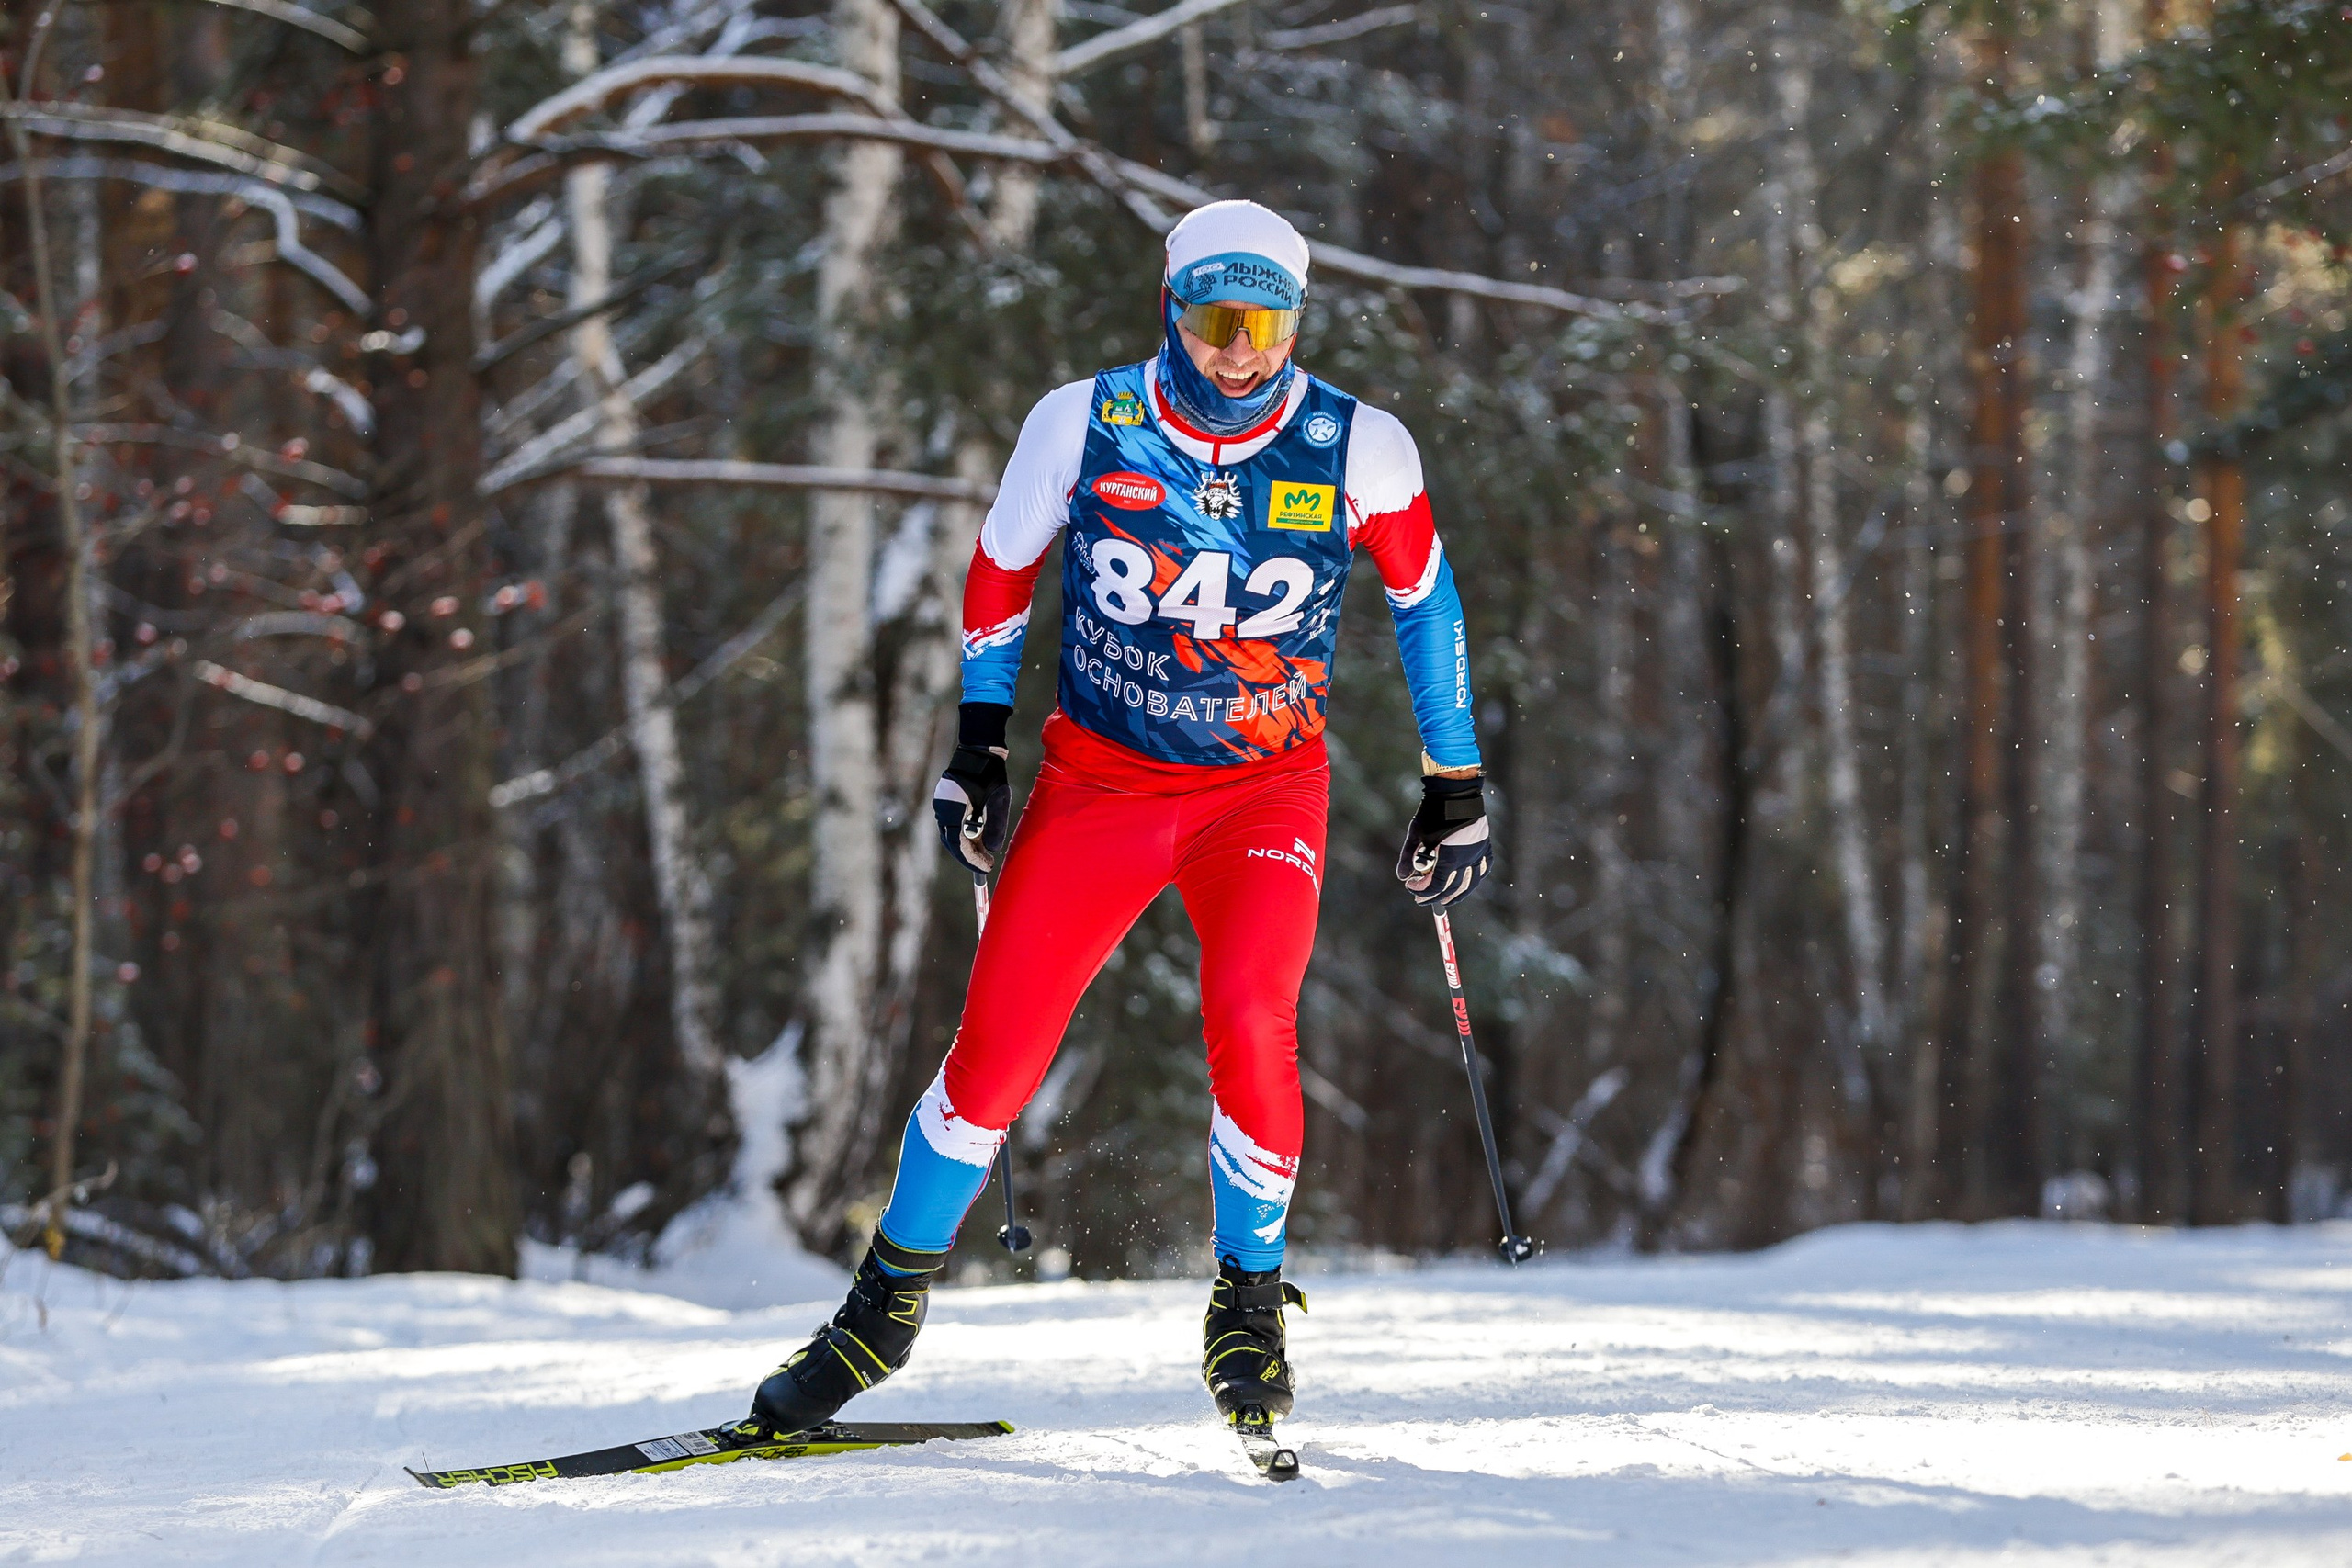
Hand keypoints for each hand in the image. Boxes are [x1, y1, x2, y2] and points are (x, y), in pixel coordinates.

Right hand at [933, 743, 1009, 878]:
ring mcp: (941, 803)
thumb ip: (995, 825)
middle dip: (968, 855)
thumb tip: (992, 849)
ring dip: (966, 845)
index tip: (985, 868)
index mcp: (952, 808)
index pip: (958, 842)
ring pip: (950, 833)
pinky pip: (952, 823)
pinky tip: (977, 838)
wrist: (979, 750)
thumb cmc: (990, 774)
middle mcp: (942, 807)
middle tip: (986, 864)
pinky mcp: (945, 799)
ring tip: (984, 853)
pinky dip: (963, 834)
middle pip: (951, 841)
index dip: (971, 858)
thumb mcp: (998, 800)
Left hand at [1396, 772, 1490, 906]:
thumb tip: (1402, 877)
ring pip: (1469, 884)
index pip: (1435, 886)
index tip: (1411, 888)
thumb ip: (1409, 857)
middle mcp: (1467, 860)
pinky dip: (1475, 879)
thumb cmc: (1433, 812)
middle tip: (1422, 899)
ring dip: (1456, 894)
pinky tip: (1468, 882)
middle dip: (1434, 896)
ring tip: (1445, 899)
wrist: (1456, 793)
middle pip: (1451, 889)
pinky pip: (1483, 869)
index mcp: (1450, 858)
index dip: (1421, 890)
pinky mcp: (1485, 847)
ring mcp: (1478, 854)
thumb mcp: (1416, 834)